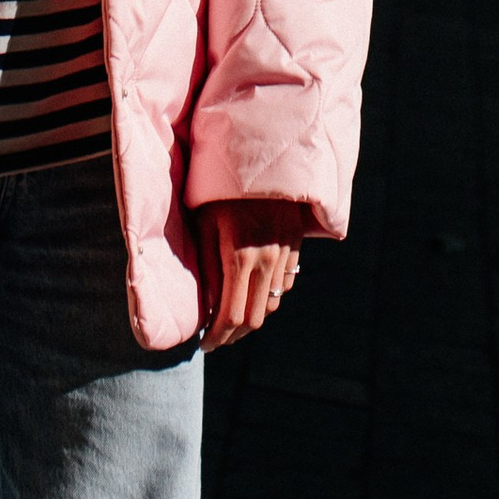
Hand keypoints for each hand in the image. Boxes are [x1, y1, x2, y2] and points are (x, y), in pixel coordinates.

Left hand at [201, 198, 310, 350]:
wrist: (258, 154)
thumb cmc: (220, 189)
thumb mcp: (204, 225)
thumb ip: (207, 268)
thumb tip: (207, 308)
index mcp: (239, 257)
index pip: (231, 316)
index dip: (216, 337)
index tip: (203, 343)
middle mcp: (267, 260)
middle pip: (254, 318)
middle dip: (233, 335)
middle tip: (216, 337)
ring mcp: (285, 252)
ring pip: (272, 304)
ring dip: (251, 317)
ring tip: (231, 317)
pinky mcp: (295, 244)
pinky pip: (285, 283)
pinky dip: (269, 295)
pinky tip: (252, 291)